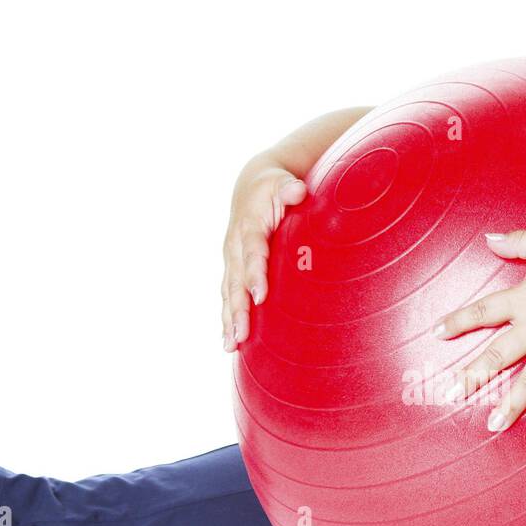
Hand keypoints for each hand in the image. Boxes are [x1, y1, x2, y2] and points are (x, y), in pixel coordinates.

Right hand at [221, 161, 307, 349]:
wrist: (250, 186)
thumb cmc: (273, 187)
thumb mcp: (282, 181)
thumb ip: (290, 188)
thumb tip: (299, 190)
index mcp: (250, 226)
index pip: (253, 252)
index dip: (255, 274)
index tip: (259, 296)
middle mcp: (235, 246)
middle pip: (236, 281)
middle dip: (237, 309)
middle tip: (241, 335)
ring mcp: (231, 259)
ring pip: (228, 293)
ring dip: (228, 319)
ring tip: (231, 345)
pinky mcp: (231, 269)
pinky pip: (227, 296)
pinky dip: (226, 318)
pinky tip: (228, 342)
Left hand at [432, 229, 525, 438]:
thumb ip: (518, 242)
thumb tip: (490, 238)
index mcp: (525, 300)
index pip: (482, 312)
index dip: (457, 322)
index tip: (435, 334)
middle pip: (496, 356)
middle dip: (472, 377)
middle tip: (451, 394)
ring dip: (510, 405)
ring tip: (494, 425)